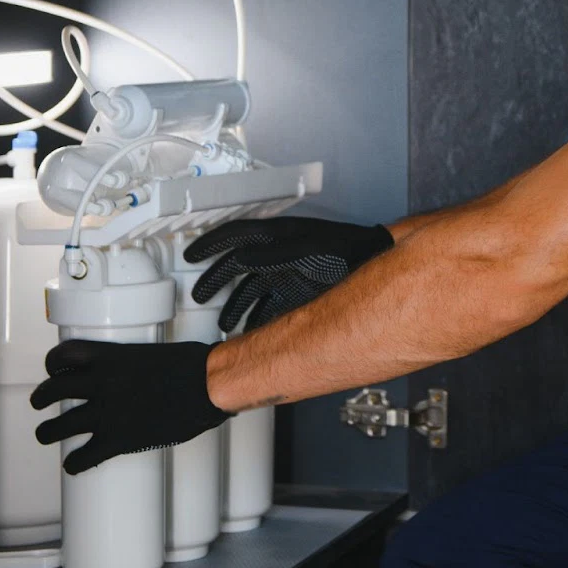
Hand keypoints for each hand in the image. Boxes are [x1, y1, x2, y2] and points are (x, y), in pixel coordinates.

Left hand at [30, 339, 229, 474]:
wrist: (207, 386)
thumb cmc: (191, 365)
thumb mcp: (153, 353)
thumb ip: (133, 364)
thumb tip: (134, 375)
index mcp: (110, 358)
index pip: (65, 355)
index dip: (53, 364)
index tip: (52, 370)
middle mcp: (101, 383)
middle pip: (55, 390)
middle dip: (41, 398)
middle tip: (38, 403)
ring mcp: (107, 413)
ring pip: (61, 425)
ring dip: (48, 432)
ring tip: (45, 435)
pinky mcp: (118, 439)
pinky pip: (85, 456)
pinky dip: (75, 463)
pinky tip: (74, 465)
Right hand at [185, 216, 394, 331]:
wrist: (375, 260)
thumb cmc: (345, 250)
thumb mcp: (307, 250)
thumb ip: (273, 253)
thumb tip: (240, 257)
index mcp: (277, 236)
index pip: (235, 236)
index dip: (210, 245)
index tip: (191, 256)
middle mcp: (278, 253)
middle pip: (239, 266)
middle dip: (217, 280)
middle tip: (199, 294)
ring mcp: (288, 272)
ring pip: (253, 289)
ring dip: (237, 306)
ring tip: (225, 324)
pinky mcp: (299, 290)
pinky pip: (270, 304)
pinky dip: (258, 318)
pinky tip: (252, 331)